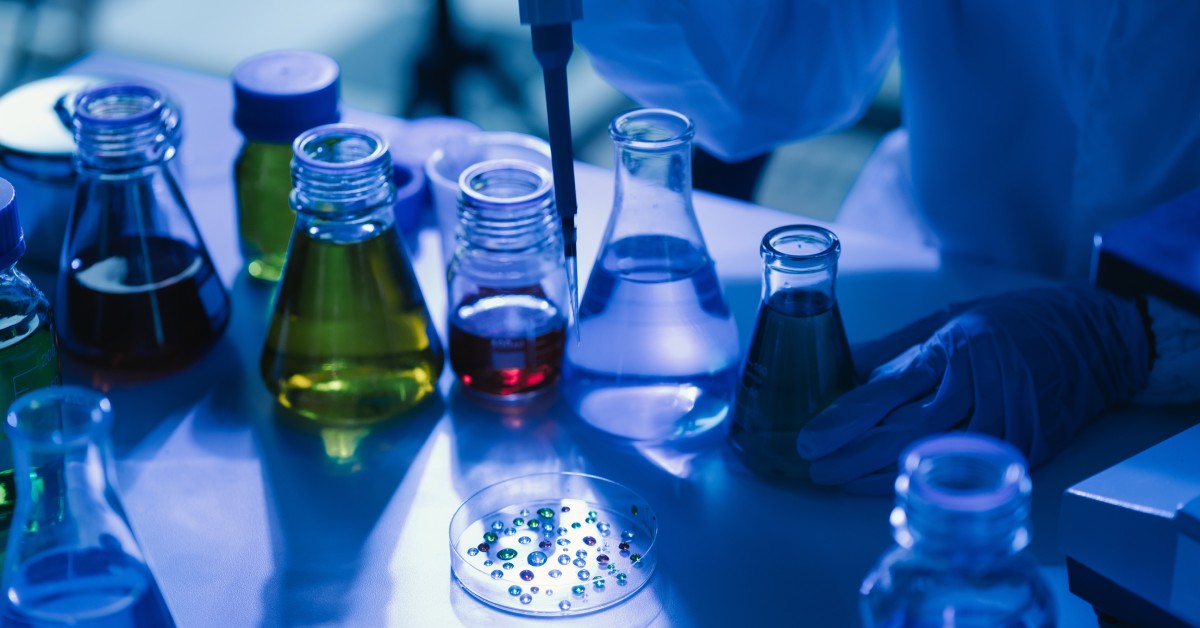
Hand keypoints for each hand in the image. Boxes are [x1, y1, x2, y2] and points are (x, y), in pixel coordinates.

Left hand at [796, 286, 1150, 493]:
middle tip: (817, 469)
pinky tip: (901, 487)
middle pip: (910, 430)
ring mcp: (1012, 414)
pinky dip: (934, 482)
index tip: (810, 441)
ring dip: (888, 474)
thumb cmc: (1008, 322)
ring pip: (941, 456)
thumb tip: (838, 365)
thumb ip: (894, 350)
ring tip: (844, 481)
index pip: (891, 388)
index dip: (846, 419)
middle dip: (856, 455)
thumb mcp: (945, 320)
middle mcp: (983, 379)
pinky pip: (974, 469)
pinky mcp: (1033, 442)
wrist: (1095, 335)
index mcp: (956, 343)